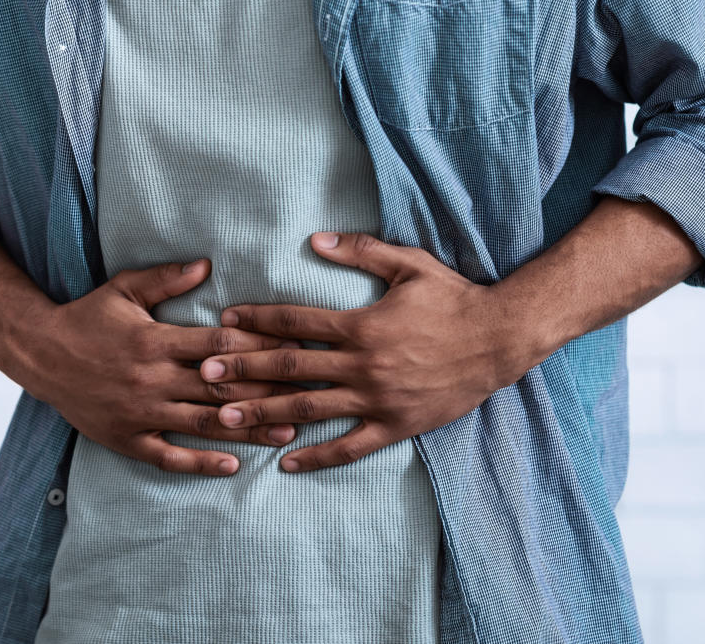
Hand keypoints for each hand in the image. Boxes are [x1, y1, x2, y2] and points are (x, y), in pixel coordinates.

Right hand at [0, 258, 306, 476]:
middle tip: (308, 396)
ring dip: (248, 430)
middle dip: (266, 392)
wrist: (38, 354)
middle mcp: (151, 379)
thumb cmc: (87, 317)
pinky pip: (168, 455)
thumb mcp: (123, 289)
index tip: (293, 348)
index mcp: (155, 340)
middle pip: (219, 388)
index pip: (217, 346)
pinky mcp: (127, 438)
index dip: (257, 348)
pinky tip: (232, 466)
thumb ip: (166, 278)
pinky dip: (200, 463)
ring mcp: (140, 412)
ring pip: (203, 424)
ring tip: (287, 432)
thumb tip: (207, 264)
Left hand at [198, 232, 554, 471]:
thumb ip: (361, 251)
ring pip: (310, 409)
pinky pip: (350, 446)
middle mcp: (362, 364)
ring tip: (225, 418)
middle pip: (290, 367)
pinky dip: (317, 457)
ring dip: (264, 413)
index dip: (257, 320)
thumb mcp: (410, 264)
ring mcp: (377, 398)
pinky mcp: (395, 425)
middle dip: (244, 369)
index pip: (295, 321)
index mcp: (360, 324)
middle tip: (205, 372)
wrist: (499, 339)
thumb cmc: (453, 298)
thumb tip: (315, 240)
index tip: (224, 321)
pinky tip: (286, 463)